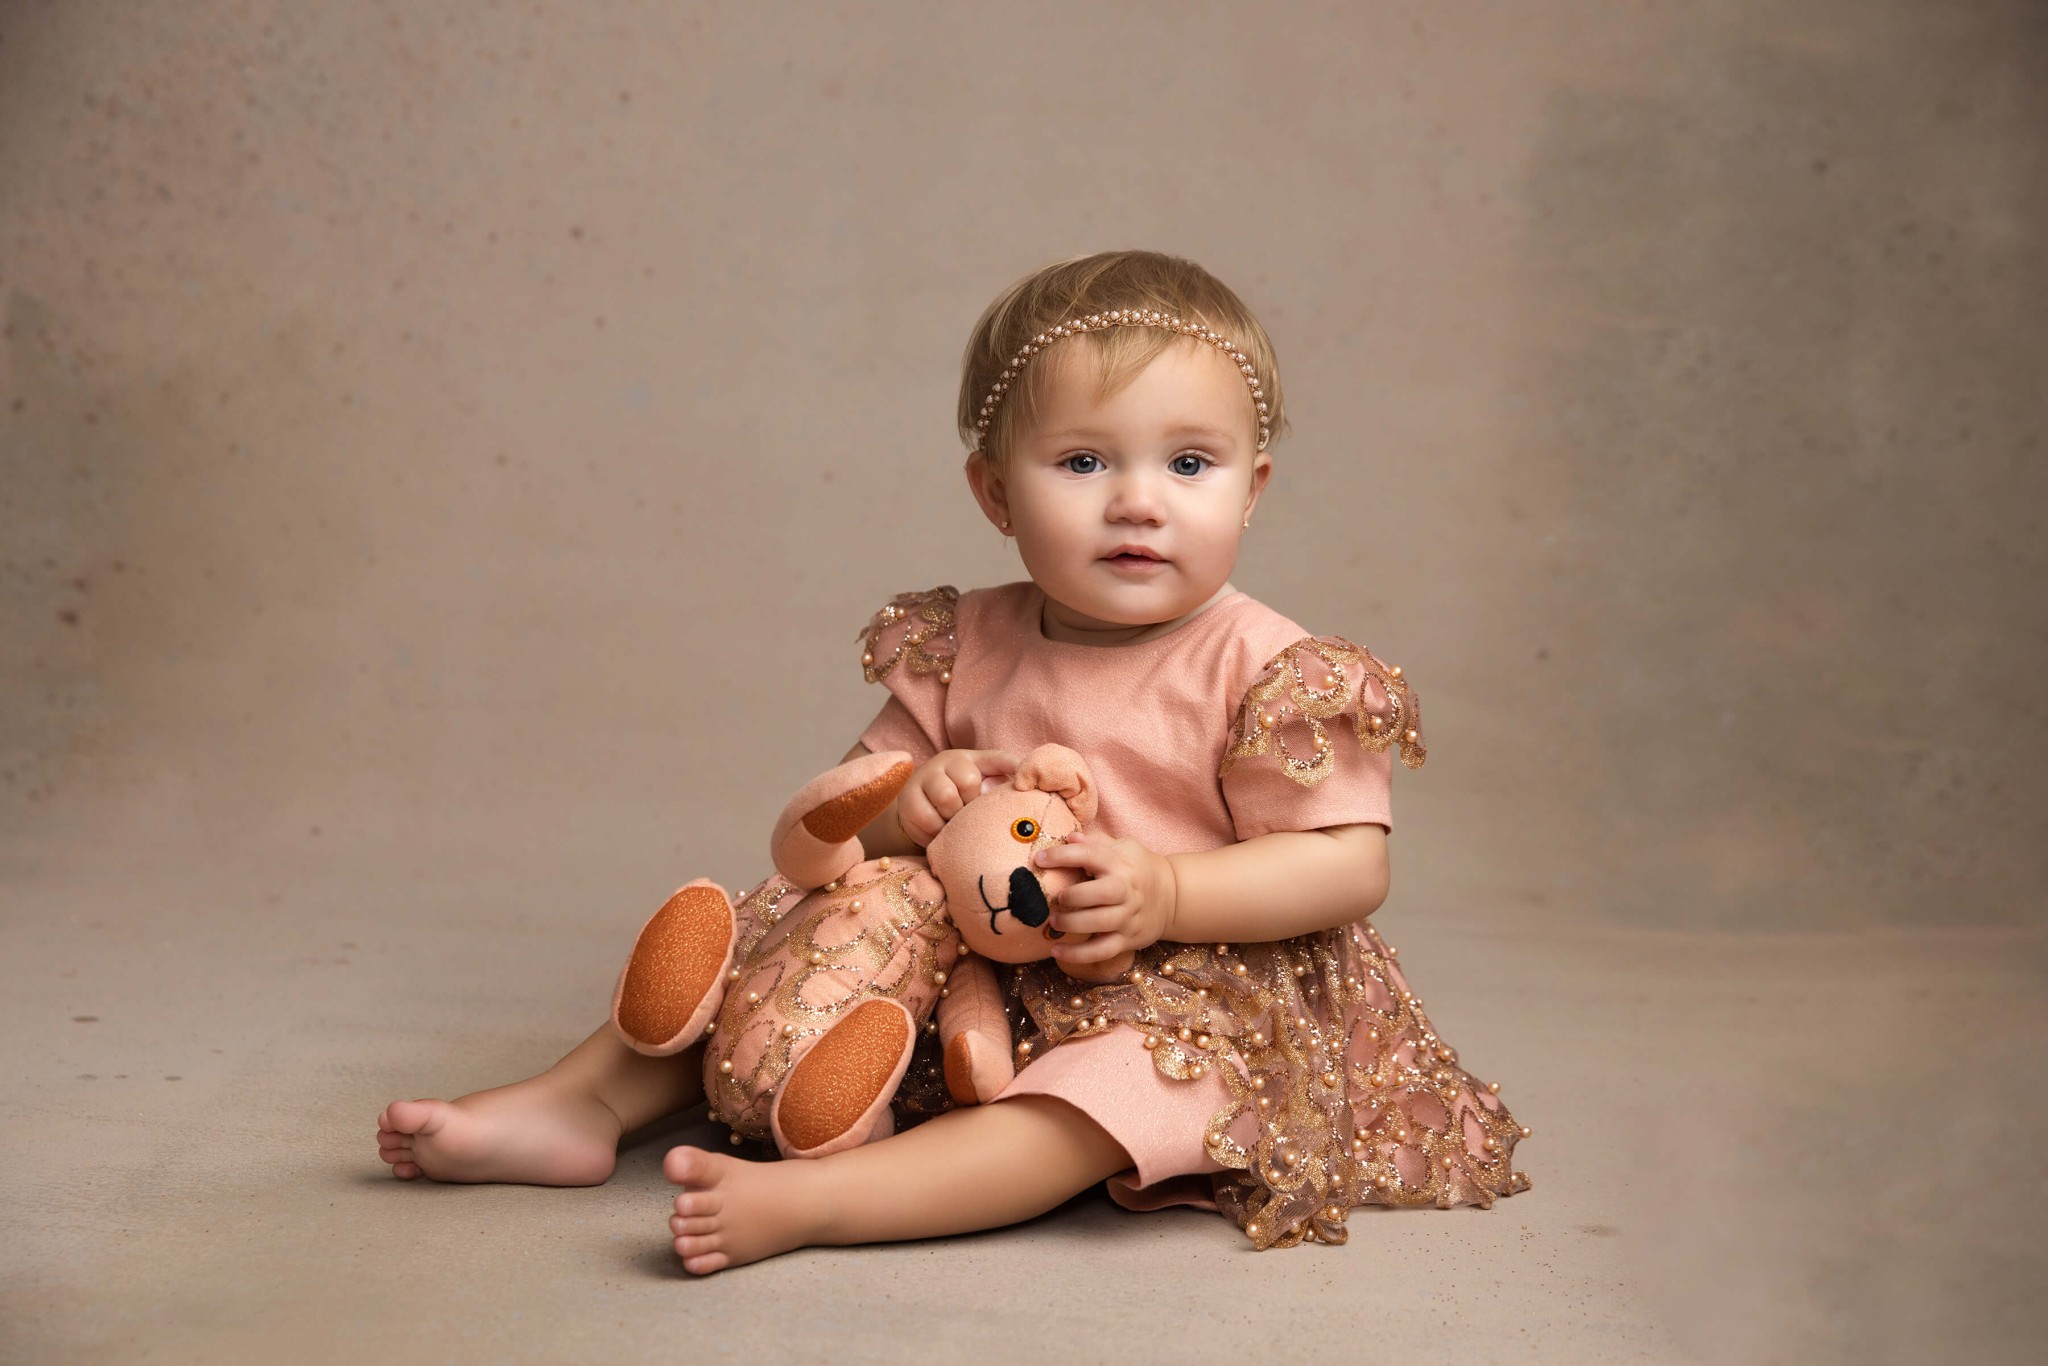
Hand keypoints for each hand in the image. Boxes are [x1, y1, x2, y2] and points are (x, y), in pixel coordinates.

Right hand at [897, 748, 1021, 846]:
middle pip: (969, 780)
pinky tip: (939, 830)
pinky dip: (937, 830)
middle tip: (968, 813)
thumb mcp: (979, 790)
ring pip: (946, 797)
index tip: (1024, 785)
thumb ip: (999, 788)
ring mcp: (925, 777)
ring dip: (954, 817)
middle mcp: (947, 762)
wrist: (915, 808)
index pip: (997, 759)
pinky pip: (928, 817)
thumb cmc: (956, 800)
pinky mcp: (908, 799)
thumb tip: (1027, 791)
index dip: (1013, 767)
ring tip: (953, 822)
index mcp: (971, 759)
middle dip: (972, 803)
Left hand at [1033, 830, 1177, 966]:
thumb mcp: (1123, 847)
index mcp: (1121, 863)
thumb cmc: (1138, 868)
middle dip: (1073, 896)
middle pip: (1100, 894)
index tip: (1039, 859)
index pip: (1090, 855)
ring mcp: (1128, 917)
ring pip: (1100, 923)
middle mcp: (1126, 890)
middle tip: (1056, 898)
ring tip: (1054, 922)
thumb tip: (1070, 837)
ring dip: (1072, 924)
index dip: (1063, 856)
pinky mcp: (1128, 940)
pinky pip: (1102, 950)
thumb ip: (1096, 842)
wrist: (1173, 895)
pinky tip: (1057, 952)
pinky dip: (1079, 955)